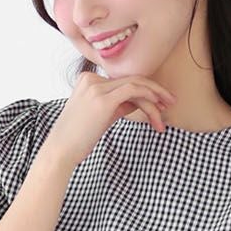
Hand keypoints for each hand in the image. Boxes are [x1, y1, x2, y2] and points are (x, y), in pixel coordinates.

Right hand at [43, 75, 176, 170]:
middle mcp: (91, 79)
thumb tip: (137, 103)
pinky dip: (149, 100)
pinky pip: (133, 92)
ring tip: (167, 111)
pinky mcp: (103, 100)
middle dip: (155, 89)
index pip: (123, 81)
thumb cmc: (77, 139)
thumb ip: (117, 105)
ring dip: (155, 97)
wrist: (60, 151)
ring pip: (135, 84)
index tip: (158, 103)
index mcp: (88, 80)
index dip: (144, 90)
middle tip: (171, 101)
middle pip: (131, 79)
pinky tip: (157, 112)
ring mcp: (96, 87)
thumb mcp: (99, 117)